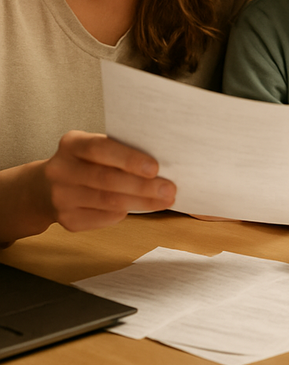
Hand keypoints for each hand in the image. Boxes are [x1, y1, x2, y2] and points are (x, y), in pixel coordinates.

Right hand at [43, 130, 175, 232]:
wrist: (44, 188)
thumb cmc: (85, 162)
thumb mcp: (94, 148)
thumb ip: (119, 150)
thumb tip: (162, 160)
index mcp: (71, 144)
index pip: (100, 149)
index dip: (129, 159)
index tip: (156, 168)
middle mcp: (61, 170)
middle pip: (107, 180)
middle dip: (143, 186)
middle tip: (169, 189)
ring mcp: (61, 197)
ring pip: (108, 202)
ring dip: (142, 202)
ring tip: (165, 200)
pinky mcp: (67, 220)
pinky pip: (104, 218)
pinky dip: (126, 212)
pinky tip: (142, 207)